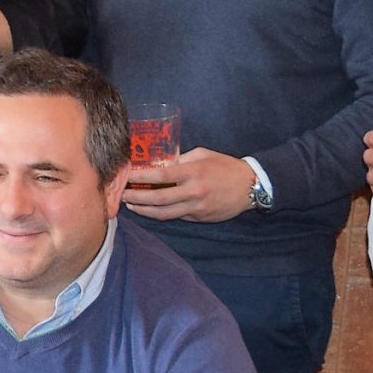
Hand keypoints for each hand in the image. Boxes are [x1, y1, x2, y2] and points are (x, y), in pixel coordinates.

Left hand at [122, 148, 257, 223]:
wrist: (250, 186)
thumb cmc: (225, 166)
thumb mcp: (203, 154)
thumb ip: (182, 159)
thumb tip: (161, 163)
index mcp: (193, 172)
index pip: (160, 175)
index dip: (141, 177)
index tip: (126, 176)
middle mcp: (193, 191)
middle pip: (158, 198)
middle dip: (137, 198)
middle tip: (122, 195)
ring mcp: (197, 207)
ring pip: (165, 213)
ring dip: (145, 211)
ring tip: (132, 206)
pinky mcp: (200, 217)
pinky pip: (177, 216)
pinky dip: (162, 214)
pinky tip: (151, 210)